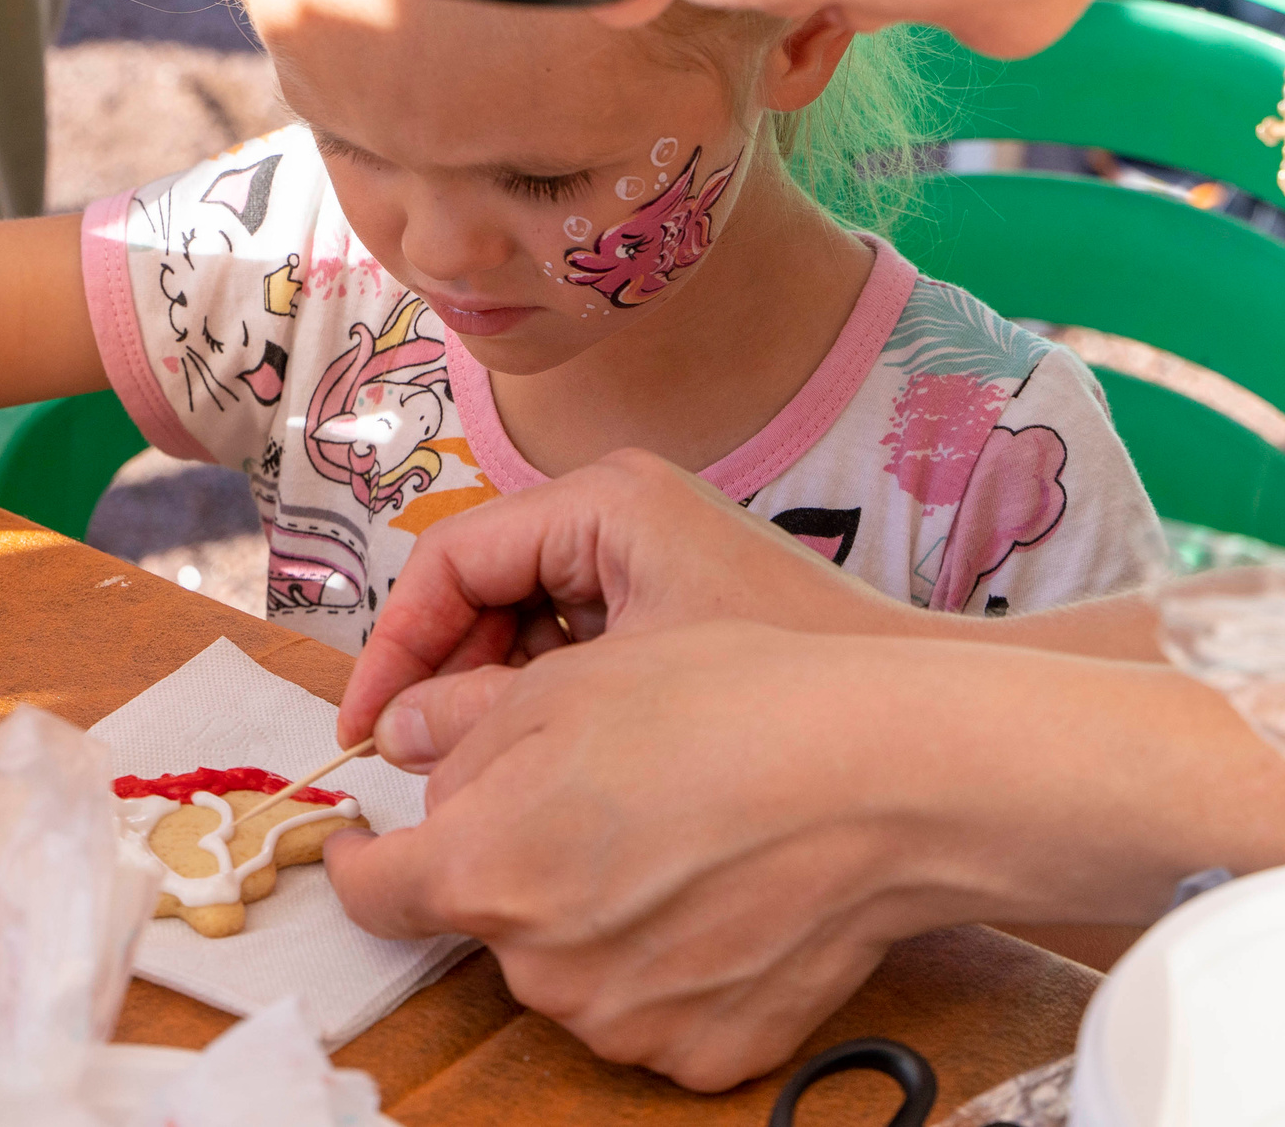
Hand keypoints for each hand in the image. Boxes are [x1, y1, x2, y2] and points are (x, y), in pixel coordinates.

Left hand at [326, 622, 954, 1090]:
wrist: (883, 778)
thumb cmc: (727, 706)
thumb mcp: (565, 682)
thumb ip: (458, 733)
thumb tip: (405, 753)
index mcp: (484, 871)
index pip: (372, 892)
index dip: (358, 857)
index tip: (363, 840)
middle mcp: (542, 967)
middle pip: (486, 915)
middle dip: (509, 858)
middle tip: (586, 789)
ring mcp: (626, 1022)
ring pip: (567, 963)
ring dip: (587, 908)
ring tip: (672, 829)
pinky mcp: (706, 1050)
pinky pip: (650, 1007)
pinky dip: (663, 958)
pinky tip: (717, 888)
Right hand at [338, 450, 930, 759]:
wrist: (920, 725)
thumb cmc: (783, 691)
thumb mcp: (616, 693)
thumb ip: (498, 705)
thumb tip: (399, 737)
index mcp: (605, 502)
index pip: (454, 558)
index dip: (396, 646)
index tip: (364, 729)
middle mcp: (620, 517)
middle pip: (482, 591)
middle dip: (441, 681)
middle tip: (410, 768)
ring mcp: (647, 563)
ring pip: (521, 631)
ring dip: (489, 704)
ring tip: (477, 782)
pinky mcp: (669, 613)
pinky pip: (570, 654)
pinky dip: (545, 711)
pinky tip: (544, 777)